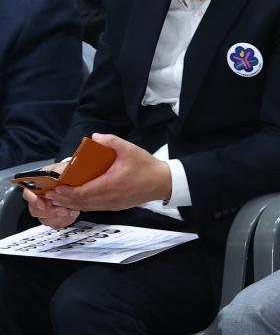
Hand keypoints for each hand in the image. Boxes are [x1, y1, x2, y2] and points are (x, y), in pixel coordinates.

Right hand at [23, 162, 79, 228]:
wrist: (76, 179)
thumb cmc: (66, 174)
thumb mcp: (61, 169)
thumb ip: (56, 173)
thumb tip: (57, 176)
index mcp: (37, 186)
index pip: (28, 194)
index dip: (33, 200)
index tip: (43, 204)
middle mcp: (38, 199)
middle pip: (35, 210)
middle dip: (49, 212)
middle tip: (62, 210)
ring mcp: (45, 210)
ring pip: (45, 219)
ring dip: (58, 217)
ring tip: (70, 211)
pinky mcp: (53, 217)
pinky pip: (55, 224)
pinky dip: (64, 221)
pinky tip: (72, 214)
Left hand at [46, 134, 171, 211]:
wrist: (162, 182)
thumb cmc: (146, 166)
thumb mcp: (130, 149)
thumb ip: (112, 141)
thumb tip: (94, 137)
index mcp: (110, 185)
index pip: (82, 192)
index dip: (67, 192)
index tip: (56, 187)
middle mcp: (108, 198)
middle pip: (80, 202)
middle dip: (63, 199)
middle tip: (50, 194)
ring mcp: (111, 204)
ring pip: (86, 207)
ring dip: (71, 203)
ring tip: (58, 198)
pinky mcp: (115, 206)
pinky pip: (94, 208)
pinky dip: (82, 205)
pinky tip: (76, 201)